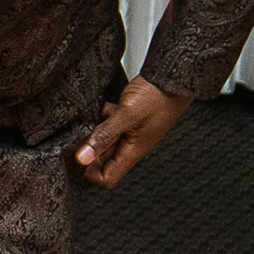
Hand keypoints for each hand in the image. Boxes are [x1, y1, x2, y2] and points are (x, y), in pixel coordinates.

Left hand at [73, 78, 191, 187]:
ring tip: (91, 119)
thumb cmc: (158, 95)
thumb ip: (104, 135)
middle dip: (89, 150)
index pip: (107, 178)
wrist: (174, 75)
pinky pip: (111, 124)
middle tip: (81, 135)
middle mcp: (132, 145)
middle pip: (104, 161)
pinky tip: (102, 106)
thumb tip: (83, 157)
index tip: (79, 156)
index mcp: (133, 151)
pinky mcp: (131, 118)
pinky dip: (103, 117)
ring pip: (106, 141)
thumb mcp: (127, 115)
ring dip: (95, 132)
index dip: (90, 171)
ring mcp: (132, 131)